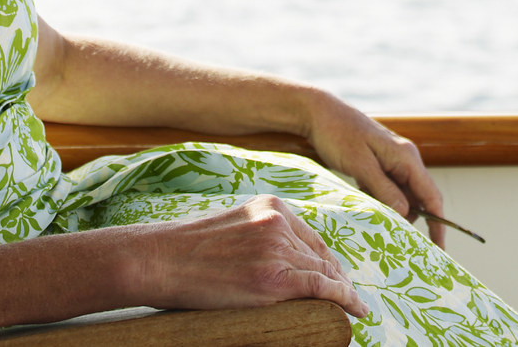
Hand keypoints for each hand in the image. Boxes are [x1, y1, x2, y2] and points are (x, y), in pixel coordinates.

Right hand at [133, 196, 367, 318]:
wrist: (161, 260)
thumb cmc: (188, 251)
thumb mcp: (233, 230)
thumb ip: (261, 237)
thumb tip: (283, 263)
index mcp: (270, 207)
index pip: (312, 239)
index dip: (329, 263)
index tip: (339, 279)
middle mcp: (279, 223)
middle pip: (321, 256)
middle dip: (336, 279)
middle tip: (348, 300)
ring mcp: (277, 249)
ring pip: (323, 274)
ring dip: (340, 293)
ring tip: (351, 309)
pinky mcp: (274, 279)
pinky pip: (322, 289)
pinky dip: (345, 300)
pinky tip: (356, 310)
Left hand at [301, 93, 450, 248]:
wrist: (319, 112)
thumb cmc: (338, 134)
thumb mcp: (360, 165)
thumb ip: (383, 190)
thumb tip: (406, 214)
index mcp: (406, 157)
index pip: (431, 196)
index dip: (438, 224)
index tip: (438, 249)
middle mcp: (405, 159)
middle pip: (419, 198)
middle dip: (413, 221)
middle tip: (400, 245)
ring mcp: (394, 161)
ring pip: (403, 195)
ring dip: (394, 211)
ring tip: (378, 226)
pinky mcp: (381, 163)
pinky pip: (389, 189)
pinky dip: (382, 201)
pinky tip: (366, 205)